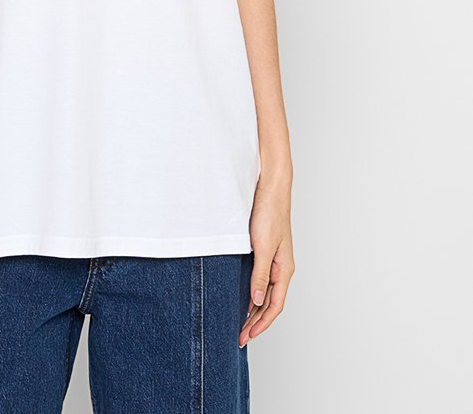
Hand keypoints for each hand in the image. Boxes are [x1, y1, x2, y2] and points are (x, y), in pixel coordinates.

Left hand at [239, 172, 294, 346]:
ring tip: (239, 324)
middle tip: (239, 337)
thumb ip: (260, 275)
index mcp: (285, 269)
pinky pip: (259, 279)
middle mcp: (281, 267)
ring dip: (253, 309)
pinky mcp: (264, 250)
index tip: (247, 336)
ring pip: (264, 292)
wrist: (269, 188)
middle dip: (255, 322)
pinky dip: (251, 292)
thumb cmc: (270, 214)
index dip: (261, 323)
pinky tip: (242, 298)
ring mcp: (273, 259)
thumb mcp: (263, 247)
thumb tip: (256, 302)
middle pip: (269, 302)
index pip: (275, 305)